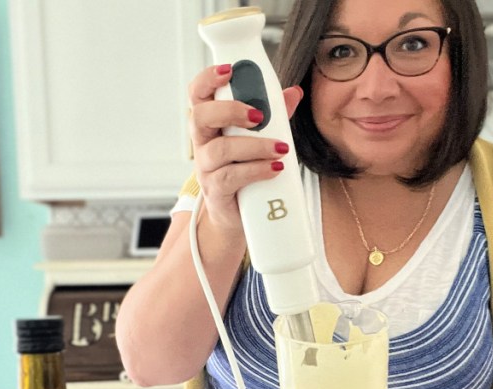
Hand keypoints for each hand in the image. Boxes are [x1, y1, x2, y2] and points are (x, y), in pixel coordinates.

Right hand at [187, 64, 303, 231]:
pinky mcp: (215, 191)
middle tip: (258, 116)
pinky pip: (230, 177)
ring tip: (280, 149)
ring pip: (220, 150)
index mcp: (211, 124)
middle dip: (229, 111)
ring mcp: (205, 168)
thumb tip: (294, 92)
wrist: (239, 213)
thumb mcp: (261, 138)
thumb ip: (275, 115)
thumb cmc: (247, 168)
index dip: (207, 79)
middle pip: (200, 117)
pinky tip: (275, 169)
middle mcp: (202, 143)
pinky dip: (255, 170)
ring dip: (254, 146)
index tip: (228, 71)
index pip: (198, 94)